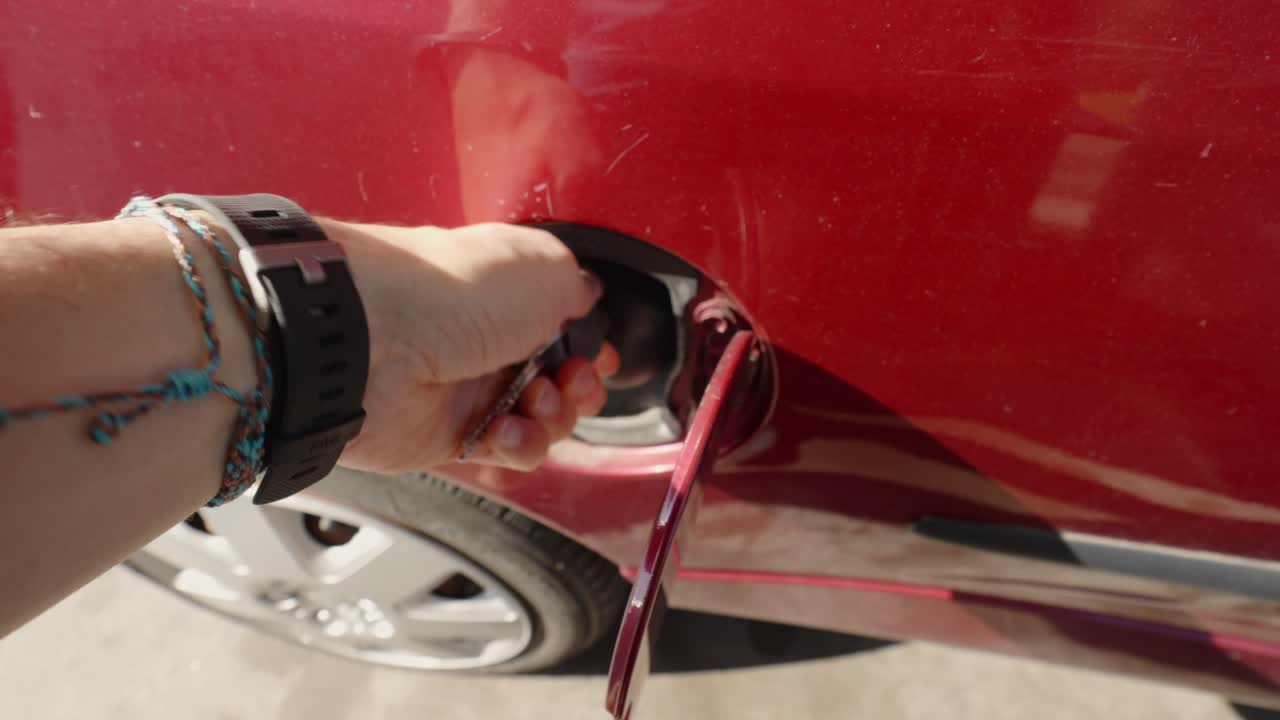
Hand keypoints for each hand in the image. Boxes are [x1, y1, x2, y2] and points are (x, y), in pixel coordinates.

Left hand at [324, 220, 618, 472]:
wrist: (373, 340)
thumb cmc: (448, 290)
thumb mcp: (543, 267)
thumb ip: (578, 285)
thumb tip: (589, 299)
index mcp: (507, 287)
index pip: (563, 320)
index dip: (589, 341)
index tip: (600, 351)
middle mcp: (487, 334)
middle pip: (559, 374)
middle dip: (581, 383)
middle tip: (574, 378)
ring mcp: (467, 385)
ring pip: (540, 417)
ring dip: (555, 416)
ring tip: (537, 402)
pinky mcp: (448, 433)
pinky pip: (506, 450)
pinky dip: (521, 445)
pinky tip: (509, 431)